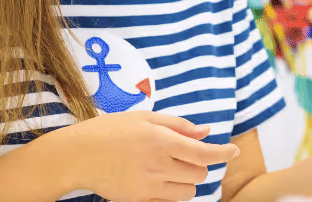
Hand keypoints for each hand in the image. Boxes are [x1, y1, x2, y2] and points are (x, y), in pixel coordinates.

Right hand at [53, 110, 240, 201]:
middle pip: (199, 173)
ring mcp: (148, 187)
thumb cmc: (110, 130)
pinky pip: (169, 201)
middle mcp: (157, 166)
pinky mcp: (138, 201)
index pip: (204, 153)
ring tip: (168, 166)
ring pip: (188, 190)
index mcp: (160, 141)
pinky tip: (156, 178)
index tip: (234, 151)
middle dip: (198, 163)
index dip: (223, 153)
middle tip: (182, 153)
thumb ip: (178, 125)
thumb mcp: (144, 118)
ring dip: (186, 179)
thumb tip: (206, 131)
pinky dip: (170, 191)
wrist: (76, 156)